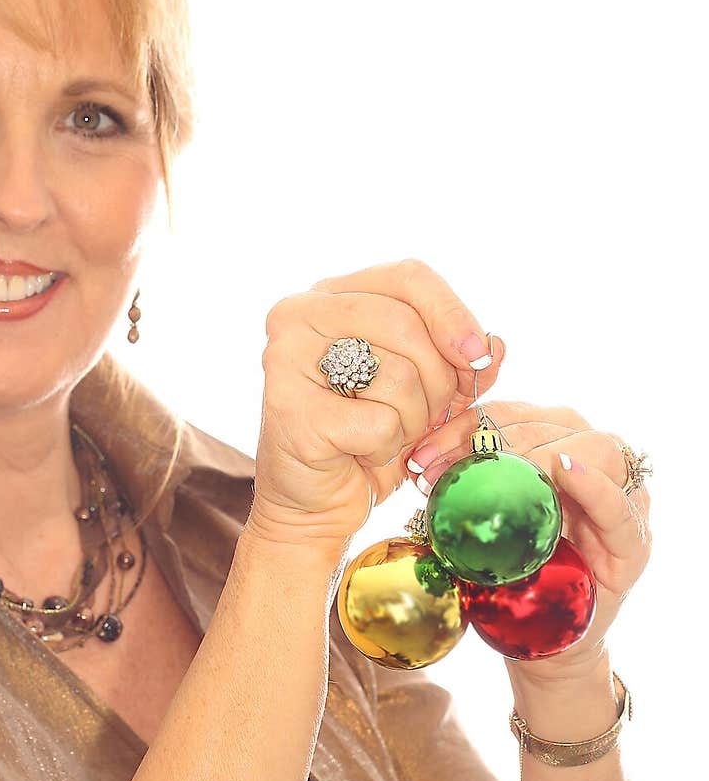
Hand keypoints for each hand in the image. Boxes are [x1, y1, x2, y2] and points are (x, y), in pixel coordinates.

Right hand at [248, 258, 505, 554]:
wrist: (315, 503)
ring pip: (398, 376)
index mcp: (330, 296)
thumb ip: (458, 360)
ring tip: (388, 436)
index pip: (408, 277)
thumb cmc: (368, 437)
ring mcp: (286, 361)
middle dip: (437, 380)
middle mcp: (298, 316)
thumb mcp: (423, 389)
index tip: (477, 355)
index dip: (453, 313)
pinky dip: (387, 450)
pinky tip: (362, 455)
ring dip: (412, 420)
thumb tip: (493, 346)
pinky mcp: (291, 411)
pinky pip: (380, 423)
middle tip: (428, 416)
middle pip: (407, 326)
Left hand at [405, 400, 651, 679]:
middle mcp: (594, 464)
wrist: (540, 643)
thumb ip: (464, 490)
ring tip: (500, 471)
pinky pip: (619, 508)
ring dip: (539, 455)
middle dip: (494, 441)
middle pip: (554, 424)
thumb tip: (422, 463)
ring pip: (596, 449)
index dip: (467, 426)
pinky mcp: (632, 544)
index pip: (514, 415)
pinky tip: (565, 472)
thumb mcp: (476, 527)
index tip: (423, 457)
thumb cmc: (505, 577)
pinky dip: (594, 487)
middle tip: (444, 474)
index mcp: (555, 447)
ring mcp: (622, 500)